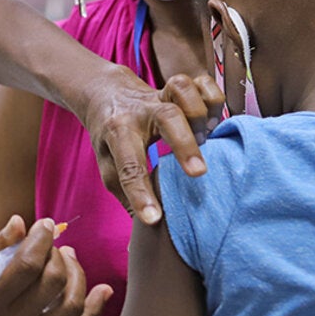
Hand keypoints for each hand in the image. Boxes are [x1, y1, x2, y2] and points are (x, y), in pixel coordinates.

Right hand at [0, 216, 111, 315]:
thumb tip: (19, 223)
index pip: (27, 264)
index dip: (41, 238)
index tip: (44, 223)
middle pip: (54, 282)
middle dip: (57, 253)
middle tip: (50, 240)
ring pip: (72, 307)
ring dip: (77, 276)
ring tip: (68, 257)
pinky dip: (92, 309)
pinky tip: (101, 290)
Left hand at [81, 67, 217, 223]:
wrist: (103, 91)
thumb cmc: (109, 136)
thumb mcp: (107, 164)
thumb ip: (124, 193)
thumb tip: (142, 233)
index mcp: (118, 132)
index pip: (128, 166)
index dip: (141, 195)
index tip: (155, 220)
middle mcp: (141, 111)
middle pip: (166, 118)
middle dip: (184, 144)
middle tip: (199, 174)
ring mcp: (160, 95)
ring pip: (181, 88)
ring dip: (198, 110)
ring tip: (205, 136)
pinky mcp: (177, 88)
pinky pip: (200, 82)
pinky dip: (211, 96)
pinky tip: (211, 117)